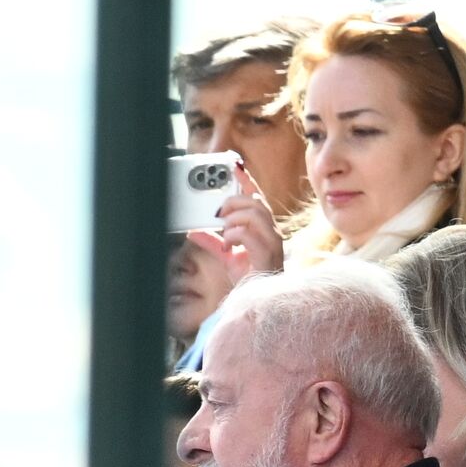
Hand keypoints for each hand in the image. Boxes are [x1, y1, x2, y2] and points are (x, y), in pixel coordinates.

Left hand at [188, 163, 283, 282]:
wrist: (258, 300)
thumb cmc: (250, 277)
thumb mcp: (227, 256)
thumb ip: (212, 242)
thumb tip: (193, 231)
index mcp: (264, 229)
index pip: (257, 198)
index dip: (247, 180)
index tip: (235, 166)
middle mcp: (271, 233)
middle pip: (255, 202)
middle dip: (233, 202)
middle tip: (218, 215)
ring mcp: (272, 243)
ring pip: (255, 214)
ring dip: (233, 219)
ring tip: (224, 231)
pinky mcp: (267, 254)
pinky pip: (250, 233)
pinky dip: (234, 235)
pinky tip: (229, 245)